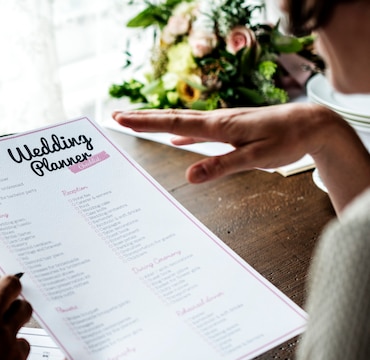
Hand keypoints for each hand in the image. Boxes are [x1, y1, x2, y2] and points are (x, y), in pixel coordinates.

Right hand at [0, 262, 31, 359]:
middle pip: (12, 282)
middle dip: (7, 288)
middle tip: (3, 298)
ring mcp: (4, 335)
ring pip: (25, 308)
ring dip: (16, 313)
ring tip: (7, 324)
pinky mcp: (16, 356)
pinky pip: (24, 341)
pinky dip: (16, 345)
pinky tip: (4, 354)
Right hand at [113, 104, 369, 212]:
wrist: (311, 124)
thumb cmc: (287, 141)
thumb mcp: (255, 158)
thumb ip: (221, 166)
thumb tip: (189, 176)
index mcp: (219, 126)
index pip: (174, 123)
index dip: (146, 122)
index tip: (121, 119)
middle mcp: (217, 120)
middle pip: (172, 118)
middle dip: (143, 118)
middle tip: (116, 115)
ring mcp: (222, 122)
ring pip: (182, 121)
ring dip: (157, 121)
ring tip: (137, 122)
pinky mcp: (230, 128)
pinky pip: (196, 129)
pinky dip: (180, 131)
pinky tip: (175, 138)